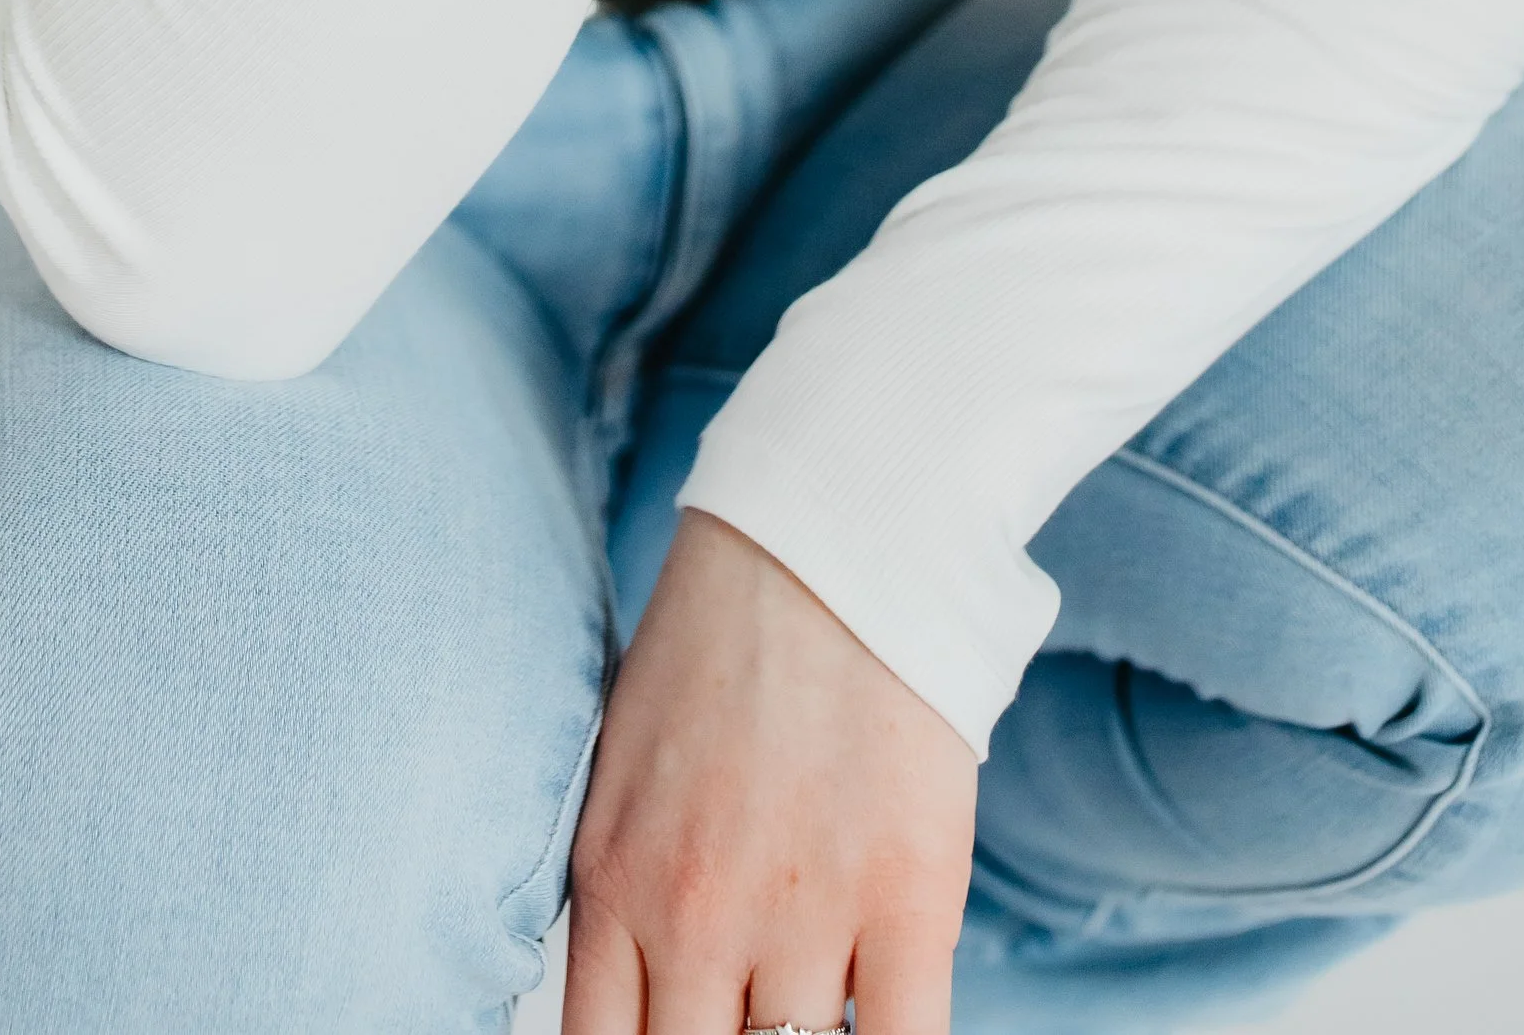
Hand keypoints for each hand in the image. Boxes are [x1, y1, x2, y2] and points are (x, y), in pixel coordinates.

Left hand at [564, 511, 975, 1034]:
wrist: (831, 537)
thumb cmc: (722, 641)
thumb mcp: (624, 769)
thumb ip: (624, 892)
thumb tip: (628, 997)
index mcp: (614, 885)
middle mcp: (694, 921)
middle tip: (750, 1017)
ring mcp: (802, 918)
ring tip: (812, 995)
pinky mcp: (909, 904)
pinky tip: (884, 1024)